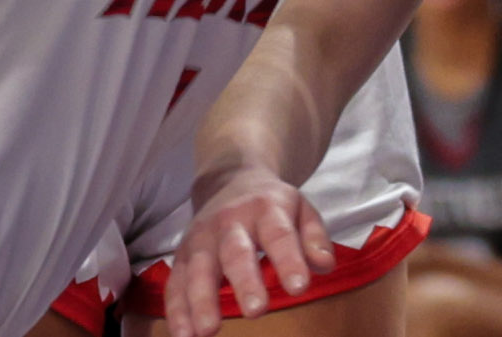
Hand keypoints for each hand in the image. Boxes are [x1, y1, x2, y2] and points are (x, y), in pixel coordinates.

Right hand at [165, 161, 334, 336]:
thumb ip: (314, 237)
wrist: (230, 181)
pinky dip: (176, 310)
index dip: (289, 260)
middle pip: (235, 252)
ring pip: (199, 269)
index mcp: (265, 209)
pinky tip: (182, 335)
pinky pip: (176, 283)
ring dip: (201, 301)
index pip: (279, 235)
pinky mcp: (182, 256)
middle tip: (256, 310)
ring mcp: (201, 239)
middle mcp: (229, 222)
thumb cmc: (271, 205)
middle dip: (245, 282)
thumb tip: (324, 265)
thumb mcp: (301, 210)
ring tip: (207, 331)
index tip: (299, 287)